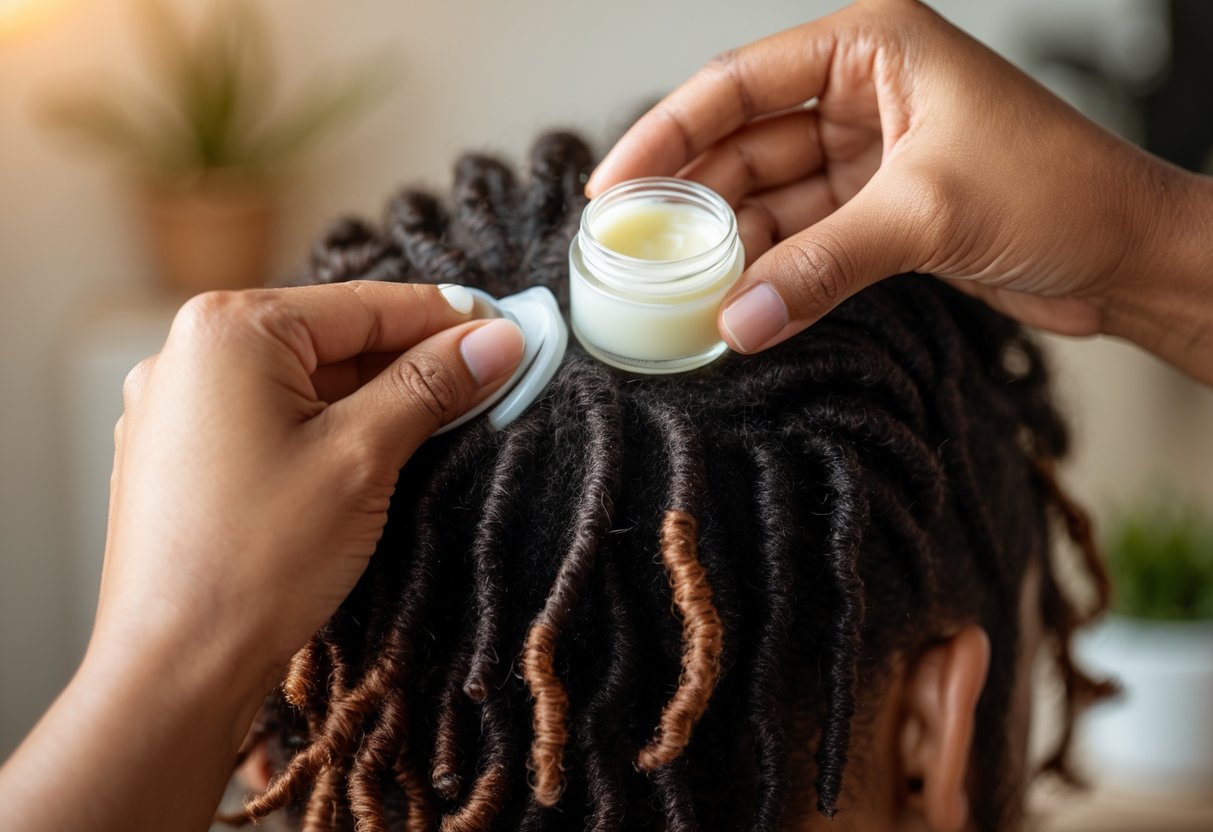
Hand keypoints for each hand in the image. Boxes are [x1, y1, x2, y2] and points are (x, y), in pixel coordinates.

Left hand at [0, 281, 523, 831]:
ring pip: (304, 381)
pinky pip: (270, 416)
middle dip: (412, 361)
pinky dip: (327, 425)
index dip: (447, 318)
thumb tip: (497, 339)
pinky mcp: (178, 453)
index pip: (365, 306)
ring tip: (443, 419)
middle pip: (333, 338)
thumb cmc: (259, 559)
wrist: (174, 667)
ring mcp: (176, 406)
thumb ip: (432, 384)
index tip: (507, 330)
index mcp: (227, 330)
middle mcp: (189, 353)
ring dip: (373, 396)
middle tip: (488, 381)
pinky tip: (373, 452)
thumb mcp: (363, 456)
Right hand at [589, 0, 1212, 381]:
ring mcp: (866, 156)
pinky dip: (768, 272)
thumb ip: (820, 266)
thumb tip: (734, 319)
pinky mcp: (877, 212)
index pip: (739, 85)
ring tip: (672, 291)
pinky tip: (732, 303)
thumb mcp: (925, 216)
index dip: (666, 135)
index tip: (613, 187)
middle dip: (689, 199)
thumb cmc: (1062, 190)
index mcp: (870, 48)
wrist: (1129, 255)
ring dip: (726, 246)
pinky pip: (800, 238)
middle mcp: (861, 94)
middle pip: (743, 144)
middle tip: (630, 252)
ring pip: (768, 198)